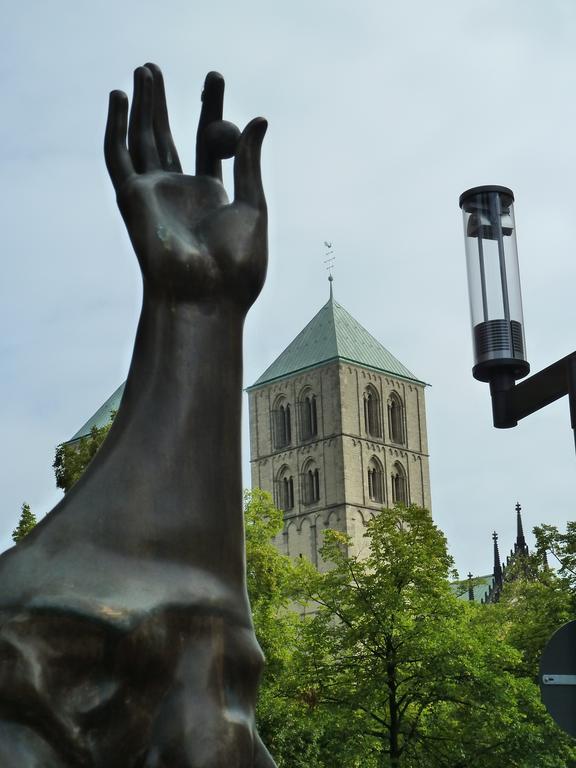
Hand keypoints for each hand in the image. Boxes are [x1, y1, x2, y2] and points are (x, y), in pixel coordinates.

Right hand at [104, 64, 266, 307]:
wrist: (206, 296)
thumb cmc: (236, 264)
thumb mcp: (252, 205)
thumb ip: (248, 161)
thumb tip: (259, 118)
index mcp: (212, 197)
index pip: (207, 142)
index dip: (210, 109)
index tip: (215, 78)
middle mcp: (180, 193)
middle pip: (171, 137)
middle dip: (167, 102)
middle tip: (162, 67)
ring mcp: (154, 194)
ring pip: (143, 140)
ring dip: (142, 105)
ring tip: (144, 70)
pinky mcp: (132, 197)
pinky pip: (118, 156)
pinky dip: (115, 126)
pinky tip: (118, 98)